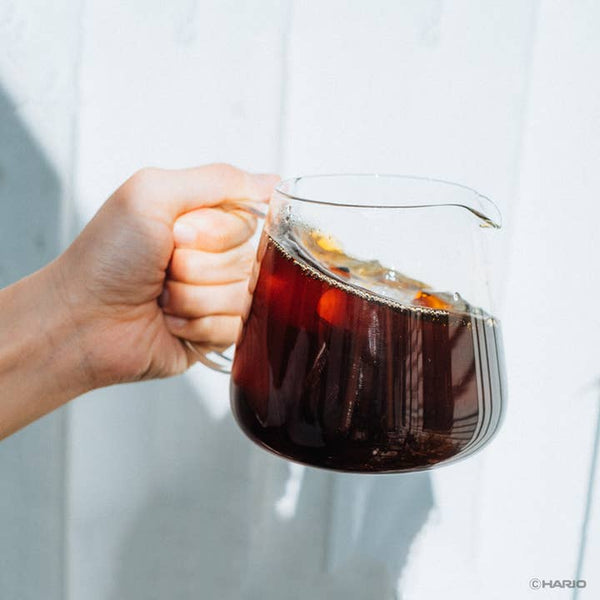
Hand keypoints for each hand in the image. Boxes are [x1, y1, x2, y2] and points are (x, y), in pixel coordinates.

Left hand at [53, 164, 277, 387]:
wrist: (81, 321)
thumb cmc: (107, 257)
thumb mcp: (153, 194)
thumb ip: (218, 180)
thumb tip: (272, 182)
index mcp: (205, 221)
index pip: (251, 221)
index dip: (217, 232)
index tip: (178, 235)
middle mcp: (215, 257)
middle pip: (248, 260)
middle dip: (199, 266)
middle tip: (163, 267)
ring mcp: (218, 296)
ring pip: (243, 296)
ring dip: (194, 297)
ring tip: (161, 297)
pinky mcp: (216, 333)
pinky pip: (234, 328)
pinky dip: (196, 325)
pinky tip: (169, 322)